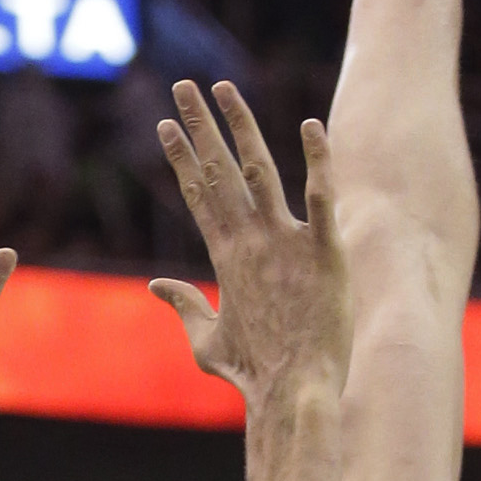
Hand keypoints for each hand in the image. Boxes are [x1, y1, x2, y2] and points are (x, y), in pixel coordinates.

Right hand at [152, 81, 350, 405]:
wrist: (293, 394)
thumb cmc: (252, 374)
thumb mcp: (206, 340)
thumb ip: (183, 306)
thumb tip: (156, 287)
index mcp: (225, 258)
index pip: (197, 194)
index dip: (181, 157)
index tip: (166, 124)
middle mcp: (250, 242)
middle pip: (218, 171)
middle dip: (199, 126)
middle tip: (182, 86)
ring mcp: (286, 244)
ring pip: (259, 170)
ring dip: (240, 126)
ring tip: (223, 88)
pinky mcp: (325, 254)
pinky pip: (322, 200)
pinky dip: (317, 162)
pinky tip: (312, 126)